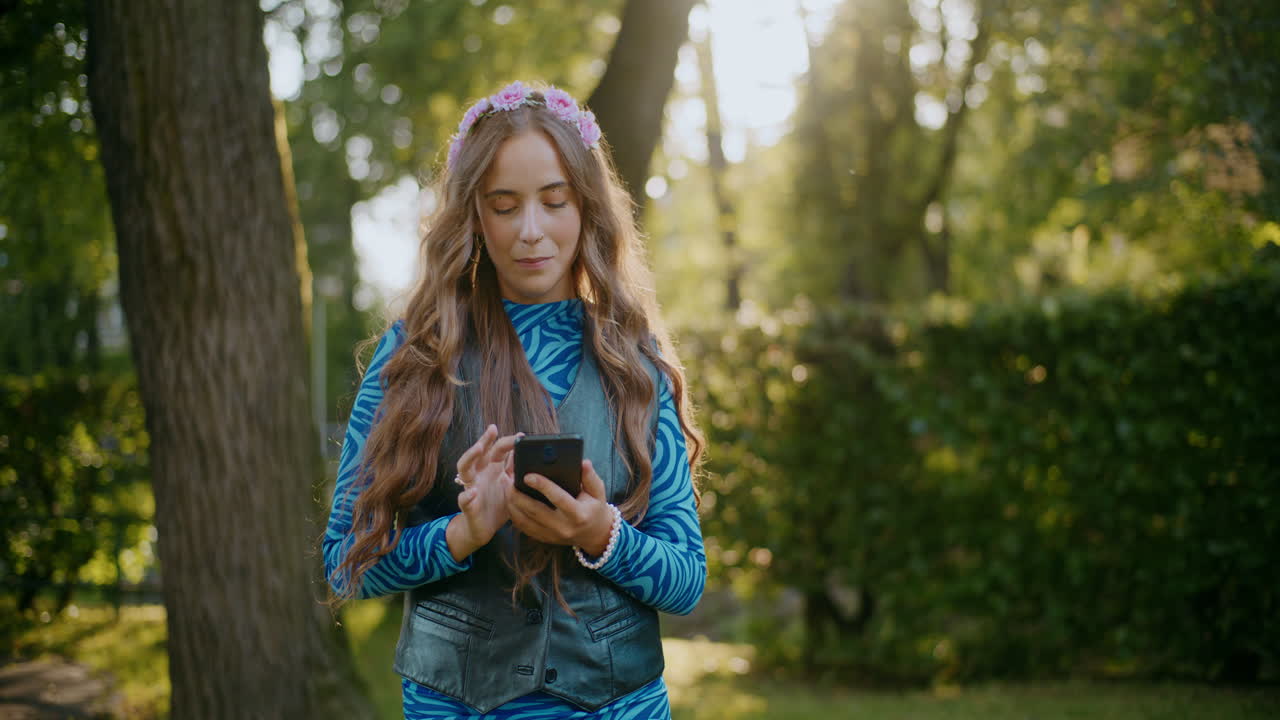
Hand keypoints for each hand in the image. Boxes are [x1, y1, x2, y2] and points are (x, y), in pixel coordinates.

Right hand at [446, 424, 519, 561]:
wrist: (483, 530)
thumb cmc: (498, 505)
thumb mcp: (510, 486)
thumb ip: (515, 469)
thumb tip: (528, 453)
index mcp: (491, 469)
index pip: (496, 450)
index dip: (506, 441)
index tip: (520, 435)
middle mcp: (479, 475)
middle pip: (479, 452)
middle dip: (485, 440)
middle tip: (493, 429)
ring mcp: (471, 488)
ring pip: (464, 468)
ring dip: (470, 457)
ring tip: (478, 449)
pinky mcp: (467, 505)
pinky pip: (464, 499)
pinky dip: (467, 495)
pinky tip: (473, 492)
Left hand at [507, 459, 613, 554]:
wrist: (594, 535)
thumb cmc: (594, 508)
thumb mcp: (598, 492)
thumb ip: (590, 477)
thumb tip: (583, 462)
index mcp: (578, 514)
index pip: (558, 498)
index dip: (542, 486)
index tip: (528, 475)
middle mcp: (563, 527)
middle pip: (535, 511)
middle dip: (519, 495)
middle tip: (508, 479)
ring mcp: (552, 535)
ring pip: (525, 521)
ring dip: (512, 504)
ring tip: (505, 486)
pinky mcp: (543, 538)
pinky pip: (524, 527)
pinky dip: (514, 514)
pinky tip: (509, 500)